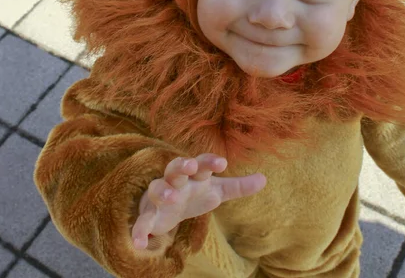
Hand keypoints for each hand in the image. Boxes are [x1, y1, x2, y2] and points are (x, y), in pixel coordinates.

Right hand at [131, 154, 265, 249]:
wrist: (166, 208)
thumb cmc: (195, 193)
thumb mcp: (217, 191)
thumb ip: (239, 186)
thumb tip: (264, 179)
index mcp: (194, 175)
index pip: (202, 163)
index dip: (210, 162)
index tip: (223, 163)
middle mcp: (176, 182)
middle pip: (175, 168)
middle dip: (182, 166)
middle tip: (189, 166)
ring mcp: (160, 197)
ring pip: (157, 188)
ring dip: (163, 191)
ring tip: (172, 197)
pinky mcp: (149, 216)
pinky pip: (142, 222)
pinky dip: (140, 231)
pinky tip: (139, 243)